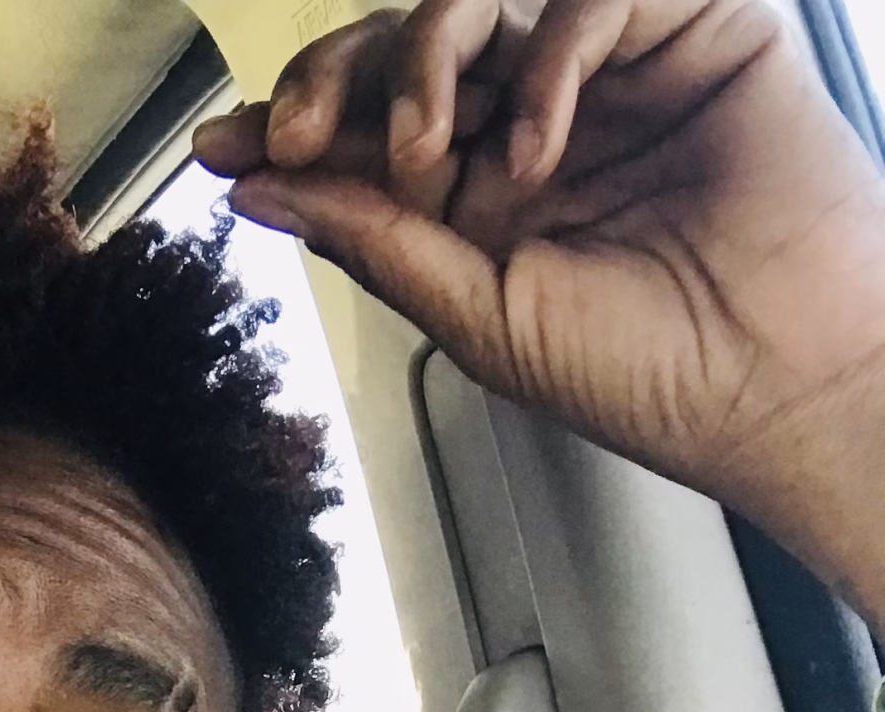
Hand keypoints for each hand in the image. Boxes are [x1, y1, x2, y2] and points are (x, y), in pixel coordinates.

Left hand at [195, 0, 884, 615]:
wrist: (779, 385)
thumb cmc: (653, 373)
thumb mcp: (478, 315)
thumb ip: (376, 242)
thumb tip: (264, 191)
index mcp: (484, 190)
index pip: (371, 127)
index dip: (293, 123)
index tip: (223, 148)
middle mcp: (537, 118)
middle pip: (408, 45)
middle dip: (337, 81)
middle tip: (299, 136)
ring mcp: (608, 66)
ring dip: (423, 64)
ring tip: (425, 158)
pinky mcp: (689, 25)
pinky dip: (540, 64)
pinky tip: (534, 156)